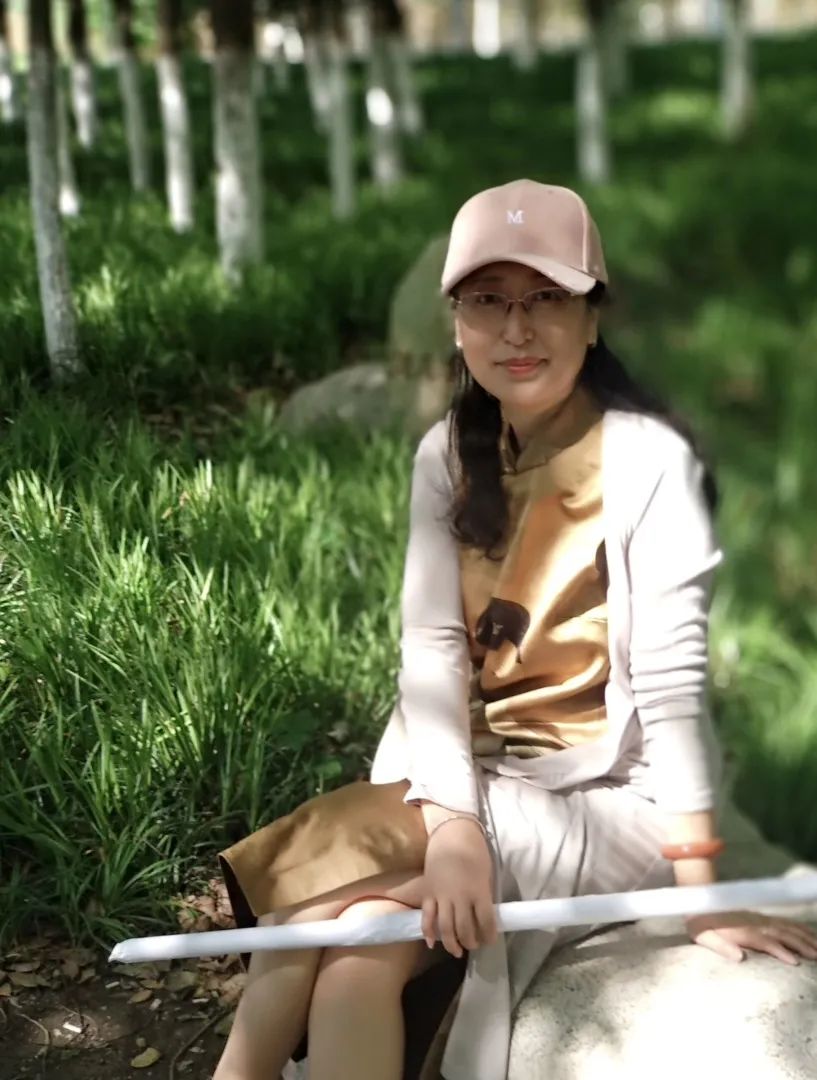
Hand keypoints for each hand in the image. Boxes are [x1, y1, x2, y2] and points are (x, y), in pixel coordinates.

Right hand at [421, 817, 496, 957]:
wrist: (451, 834)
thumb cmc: (474, 851)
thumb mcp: (485, 873)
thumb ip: (483, 895)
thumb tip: (483, 914)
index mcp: (478, 891)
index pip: (486, 922)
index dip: (488, 936)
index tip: (489, 941)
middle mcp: (459, 897)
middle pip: (464, 929)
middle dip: (470, 942)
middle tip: (473, 945)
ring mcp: (441, 896)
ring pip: (445, 928)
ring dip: (451, 943)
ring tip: (457, 951)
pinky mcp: (428, 892)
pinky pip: (427, 916)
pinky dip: (428, 932)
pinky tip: (432, 943)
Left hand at [685, 909, 816, 964]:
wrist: (700, 900)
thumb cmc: (700, 923)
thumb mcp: (704, 936)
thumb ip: (720, 946)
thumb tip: (739, 957)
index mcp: (743, 931)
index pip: (766, 941)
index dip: (780, 950)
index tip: (795, 962)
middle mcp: (755, 923)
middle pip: (782, 934)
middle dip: (801, 945)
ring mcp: (760, 919)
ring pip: (787, 927)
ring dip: (804, 936)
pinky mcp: (762, 917)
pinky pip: (785, 922)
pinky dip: (799, 927)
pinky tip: (810, 934)